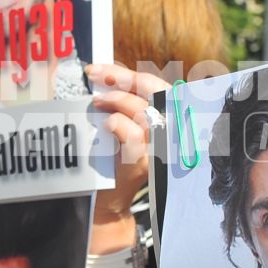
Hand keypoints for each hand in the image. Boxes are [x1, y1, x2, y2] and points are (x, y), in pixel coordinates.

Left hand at [86, 62, 169, 220]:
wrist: (109, 198)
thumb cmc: (115, 160)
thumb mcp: (125, 127)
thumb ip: (126, 104)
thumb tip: (109, 76)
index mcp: (167, 119)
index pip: (157, 86)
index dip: (129, 73)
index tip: (101, 69)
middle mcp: (170, 131)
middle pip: (156, 92)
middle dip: (124, 78)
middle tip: (97, 76)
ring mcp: (160, 148)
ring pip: (144, 111)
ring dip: (117, 100)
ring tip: (98, 102)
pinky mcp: (145, 163)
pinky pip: (133, 135)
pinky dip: (117, 124)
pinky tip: (106, 125)